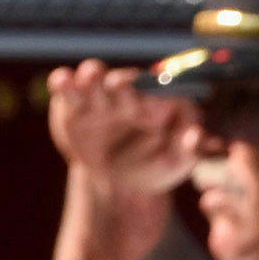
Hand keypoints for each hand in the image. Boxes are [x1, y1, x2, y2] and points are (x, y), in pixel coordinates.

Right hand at [44, 60, 198, 196]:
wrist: (117, 184)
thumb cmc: (154, 168)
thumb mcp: (176, 163)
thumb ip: (190, 150)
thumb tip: (196, 136)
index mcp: (159, 104)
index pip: (161, 92)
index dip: (159, 94)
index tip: (157, 99)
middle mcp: (130, 94)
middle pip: (126, 82)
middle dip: (124, 82)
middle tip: (121, 83)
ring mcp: (100, 96)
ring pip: (95, 79)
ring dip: (93, 75)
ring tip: (91, 74)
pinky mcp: (72, 104)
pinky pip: (67, 90)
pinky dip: (63, 83)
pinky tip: (62, 79)